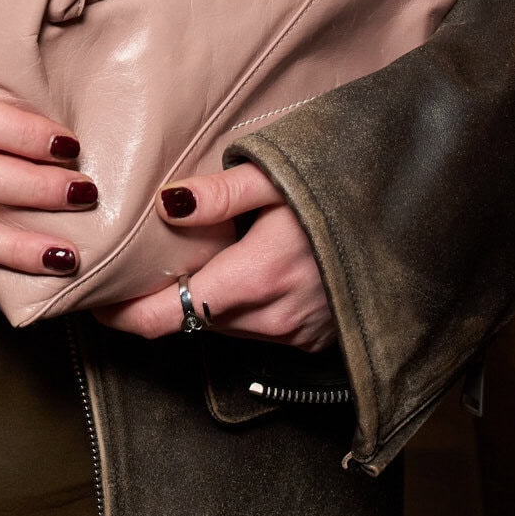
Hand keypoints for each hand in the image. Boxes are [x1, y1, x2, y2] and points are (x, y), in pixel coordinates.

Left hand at [91, 162, 335, 349]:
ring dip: (206, 300)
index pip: (163, 319)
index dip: (121, 317)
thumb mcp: (280, 175)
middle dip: (163, 297)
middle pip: (191, 320)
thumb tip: (163, 205)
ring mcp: (297, 334)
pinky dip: (243, 306)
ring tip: (199, 256)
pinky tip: (249, 268)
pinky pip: (259, 329)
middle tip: (142, 261)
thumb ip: (219, 193)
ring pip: (224, 326)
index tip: (94, 302)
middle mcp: (272, 319)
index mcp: (254, 278)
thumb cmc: (347, 188)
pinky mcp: (315, 340)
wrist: (420, 216)